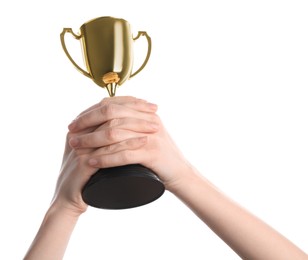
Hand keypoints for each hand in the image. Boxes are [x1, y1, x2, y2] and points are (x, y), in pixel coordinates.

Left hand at [68, 96, 192, 190]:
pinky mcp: (153, 153)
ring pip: (115, 134)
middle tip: (72, 132)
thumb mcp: (146, 132)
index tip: (75, 121)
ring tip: (75, 147)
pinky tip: (92, 161)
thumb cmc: (159, 154)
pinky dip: (106, 158)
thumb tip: (104, 117)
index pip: (113, 105)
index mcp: (144, 112)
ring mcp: (151, 135)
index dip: (91, 111)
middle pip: (111, 115)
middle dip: (87, 122)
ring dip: (91, 140)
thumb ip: (131, 122)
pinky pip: (124, 154)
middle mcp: (148, 119)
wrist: (180, 172)